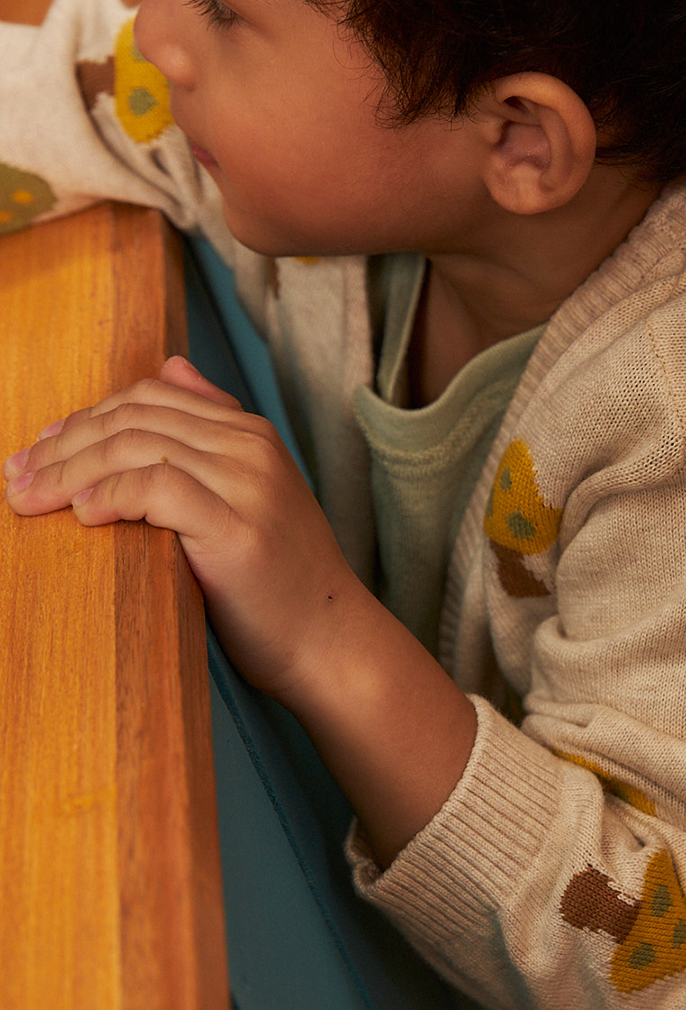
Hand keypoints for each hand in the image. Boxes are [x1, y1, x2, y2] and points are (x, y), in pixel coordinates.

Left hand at [4, 354, 359, 699]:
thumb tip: (170, 367)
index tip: (39, 449)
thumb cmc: (280, 580)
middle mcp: (251, 447)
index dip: (85, 417)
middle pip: (135, 418)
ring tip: (29, 498)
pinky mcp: (235, 528)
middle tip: (16, 476)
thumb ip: (211, 431)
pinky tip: (79, 515)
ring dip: (69, 470)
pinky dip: (107, 496)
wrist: (330, 641)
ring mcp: (246, 484)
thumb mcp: (250, 491)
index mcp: (251, 434)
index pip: (150, 397)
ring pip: (137, 447)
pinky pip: (154, 490)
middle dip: (64, 443)